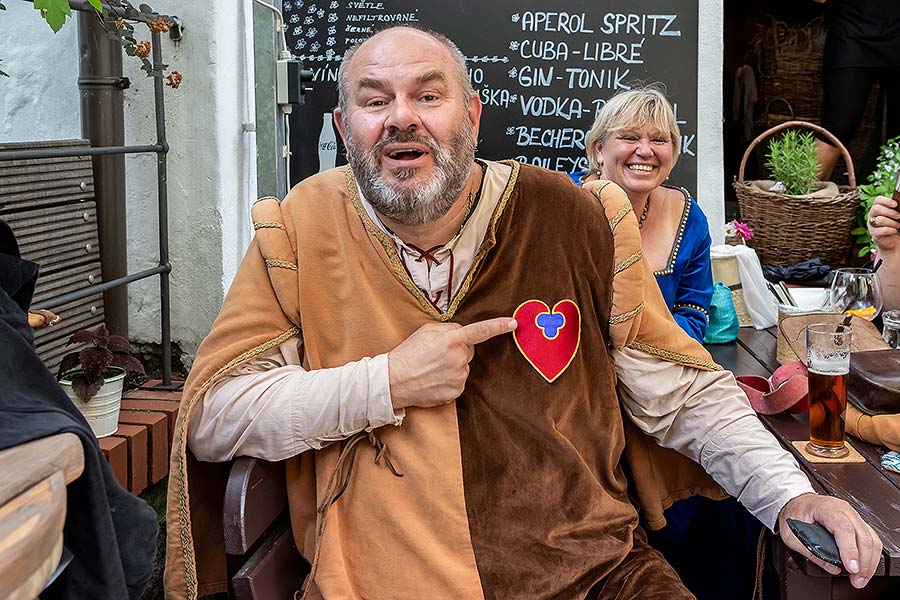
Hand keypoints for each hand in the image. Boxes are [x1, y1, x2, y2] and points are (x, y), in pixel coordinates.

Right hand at [388, 317, 516, 408]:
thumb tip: (462, 332)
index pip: (481, 331)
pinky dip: (448, 380)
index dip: (499, 326)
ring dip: (452, 366)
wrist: (394, 380)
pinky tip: (434, 379)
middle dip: (457, 350)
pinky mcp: (455, 392)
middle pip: (468, 351)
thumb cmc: (408, 353)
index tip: (513, 323)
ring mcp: (458, 377)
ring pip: (463, 367)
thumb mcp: (426, 331)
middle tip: (436, 354)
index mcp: (452, 340)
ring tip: (431, 368)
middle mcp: (459, 359)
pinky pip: (458, 382)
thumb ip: (449, 329)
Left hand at [778, 493, 881, 587]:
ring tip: (861, 578)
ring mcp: (852, 515)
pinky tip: (865, 567)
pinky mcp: (857, 522)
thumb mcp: (791, 535)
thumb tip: (832, 568)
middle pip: (863, 536)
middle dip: (863, 562)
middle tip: (857, 580)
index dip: (850, 550)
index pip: (844, 529)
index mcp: (825, 508)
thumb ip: (810, 552)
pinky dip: (871, 555)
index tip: (852, 568)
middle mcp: (843, 509)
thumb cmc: (793, 514)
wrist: (795, 502)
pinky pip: (871, 538)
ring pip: (871, 538)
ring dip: (870, 561)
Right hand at [868, 195, 899, 253]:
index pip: (878, 200)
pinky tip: (895, 231)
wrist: (893, 242)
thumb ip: (896, 210)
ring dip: (891, 222)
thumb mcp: (896, 217)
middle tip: (899, 216)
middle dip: (890, 212)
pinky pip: (882, 230)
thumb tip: (899, 207)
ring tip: (898, 225)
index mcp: (878, 209)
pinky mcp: (874, 234)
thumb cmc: (896, 226)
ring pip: (879, 220)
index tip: (895, 204)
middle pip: (876, 208)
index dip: (886, 201)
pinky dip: (891, 230)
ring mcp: (872, 225)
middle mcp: (872, 216)